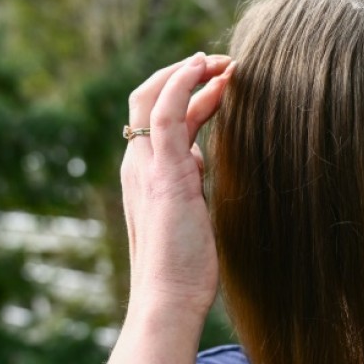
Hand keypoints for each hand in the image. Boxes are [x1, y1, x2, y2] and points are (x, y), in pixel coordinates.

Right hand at [120, 53, 233, 319]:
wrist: (168, 300)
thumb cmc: (183, 270)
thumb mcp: (189, 215)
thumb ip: (189, 184)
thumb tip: (201, 162)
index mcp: (145, 175)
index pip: (160, 119)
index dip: (190, 95)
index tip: (222, 83)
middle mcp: (138, 164)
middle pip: (149, 98)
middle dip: (184, 73)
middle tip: (223, 64)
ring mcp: (146, 165)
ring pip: (154, 96)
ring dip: (189, 71)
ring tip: (225, 63)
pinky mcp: (162, 171)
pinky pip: (166, 111)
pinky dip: (182, 81)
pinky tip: (205, 69)